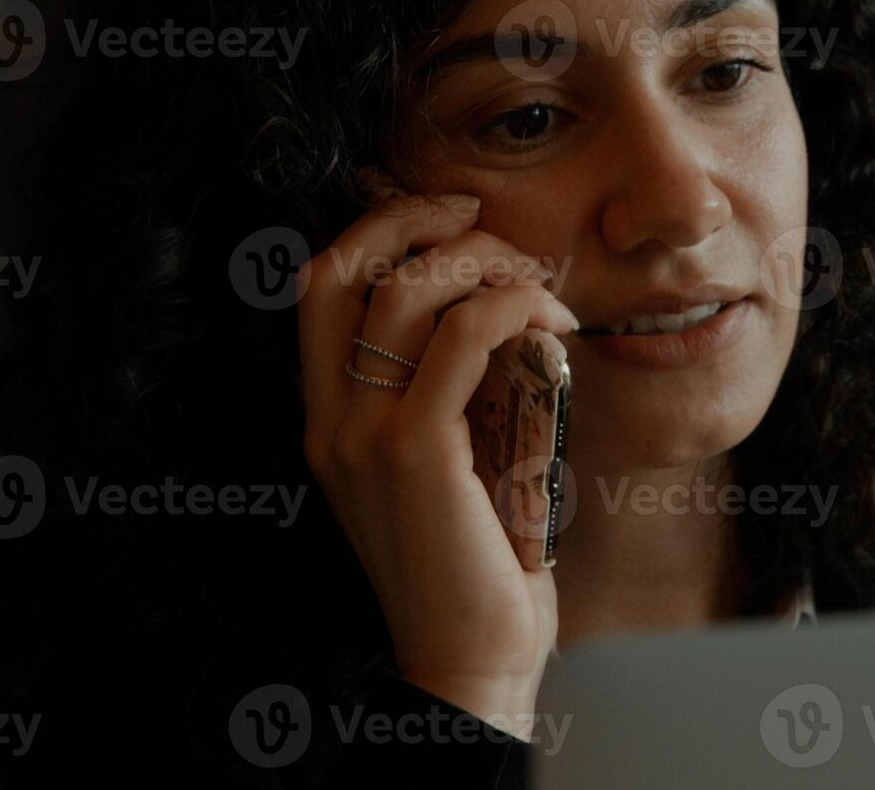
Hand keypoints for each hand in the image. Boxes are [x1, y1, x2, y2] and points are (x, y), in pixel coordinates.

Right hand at [297, 190, 576, 734]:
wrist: (473, 658)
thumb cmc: (482, 561)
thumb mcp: (455, 463)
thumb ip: (457, 393)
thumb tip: (510, 312)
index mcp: (331, 420)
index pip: (320, 286)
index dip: (376, 229)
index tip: (449, 215)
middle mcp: (332, 421)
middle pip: (342, 268)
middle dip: (415, 219)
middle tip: (486, 220)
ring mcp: (364, 436)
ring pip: (407, 291)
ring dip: (484, 263)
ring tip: (539, 285)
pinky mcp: (415, 453)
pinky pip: (464, 339)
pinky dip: (513, 306)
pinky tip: (554, 322)